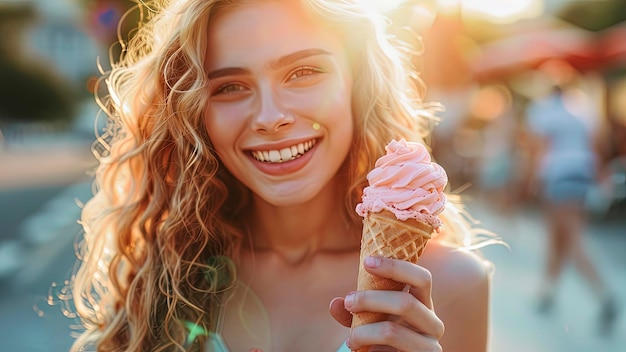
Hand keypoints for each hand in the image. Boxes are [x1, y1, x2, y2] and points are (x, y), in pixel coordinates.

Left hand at [329, 256, 443, 350]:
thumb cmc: (382, 342)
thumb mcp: (368, 321)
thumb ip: (353, 311)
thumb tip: (334, 303)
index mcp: (424, 304)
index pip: (421, 278)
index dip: (396, 267)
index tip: (367, 262)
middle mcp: (433, 323)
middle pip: (406, 302)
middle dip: (370, 299)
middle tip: (348, 301)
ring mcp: (431, 345)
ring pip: (392, 330)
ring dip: (363, 331)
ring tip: (350, 338)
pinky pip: (390, 348)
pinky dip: (368, 345)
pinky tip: (356, 347)